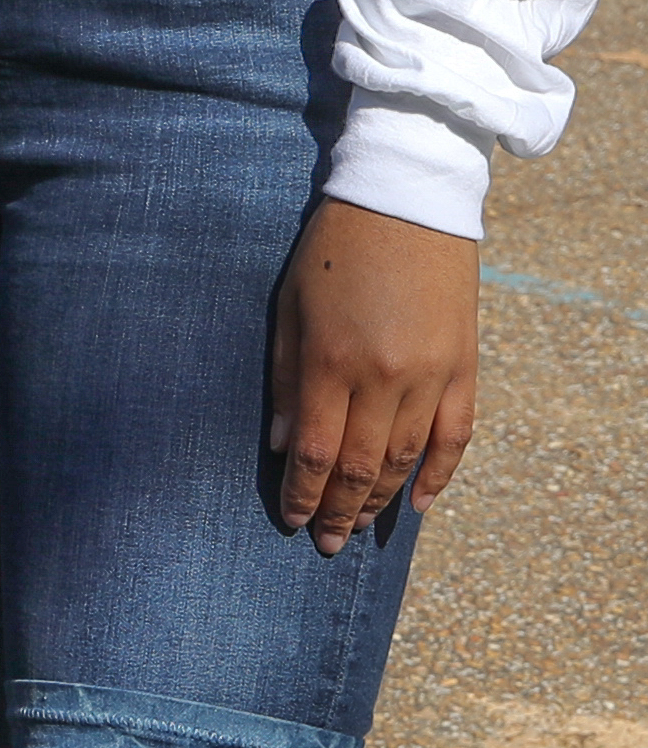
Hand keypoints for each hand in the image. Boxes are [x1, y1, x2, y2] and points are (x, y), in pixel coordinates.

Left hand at [270, 198, 477, 551]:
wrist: (406, 205)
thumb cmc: (331, 249)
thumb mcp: (290, 306)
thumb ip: (286, 378)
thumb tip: (282, 445)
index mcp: (333, 361)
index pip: (316, 450)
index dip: (303, 492)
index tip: (291, 520)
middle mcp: (385, 378)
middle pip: (361, 466)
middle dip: (339, 510)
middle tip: (325, 542)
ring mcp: (431, 376)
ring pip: (407, 459)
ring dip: (381, 501)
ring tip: (360, 530)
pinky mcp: (464, 368)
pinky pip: (456, 437)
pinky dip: (439, 475)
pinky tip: (418, 504)